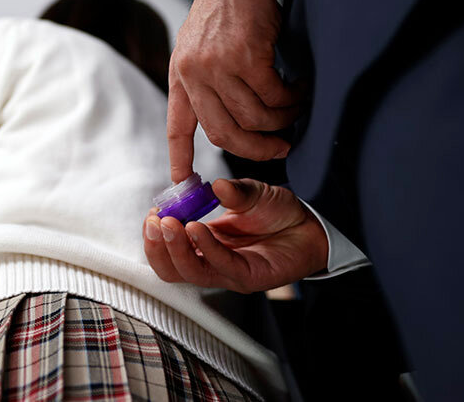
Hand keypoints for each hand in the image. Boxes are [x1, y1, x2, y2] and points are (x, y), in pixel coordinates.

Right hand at [143, 178, 327, 292]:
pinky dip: (205, 247)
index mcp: (205, 244)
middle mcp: (213, 262)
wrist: (311, 226)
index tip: (152, 214)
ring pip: (191, 272)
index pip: (168, 251)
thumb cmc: (278, 213)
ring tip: (168, 224)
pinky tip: (196, 228)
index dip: (154, 236)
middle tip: (153, 222)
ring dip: (175, 248)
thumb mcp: (251, 193)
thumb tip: (214, 185)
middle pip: (172, 269)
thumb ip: (233, 191)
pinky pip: (221, 266)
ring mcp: (230, 273)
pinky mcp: (249, 278)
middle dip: (156, 246)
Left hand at [168, 0, 302, 181]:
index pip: (178, 125)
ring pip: (253, 118)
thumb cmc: (225, 11)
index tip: (183, 182)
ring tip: (294, 109)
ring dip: (280, 120)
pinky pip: (273, 96)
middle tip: (279, 148)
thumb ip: (205, 82)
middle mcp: (194, 75)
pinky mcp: (246, 57)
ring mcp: (218, 67)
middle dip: (255, 150)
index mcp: (180, 75)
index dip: (180, 157)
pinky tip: (299, 89)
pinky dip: (291, 98)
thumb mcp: (199, 47)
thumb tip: (230, 122)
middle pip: (224, 134)